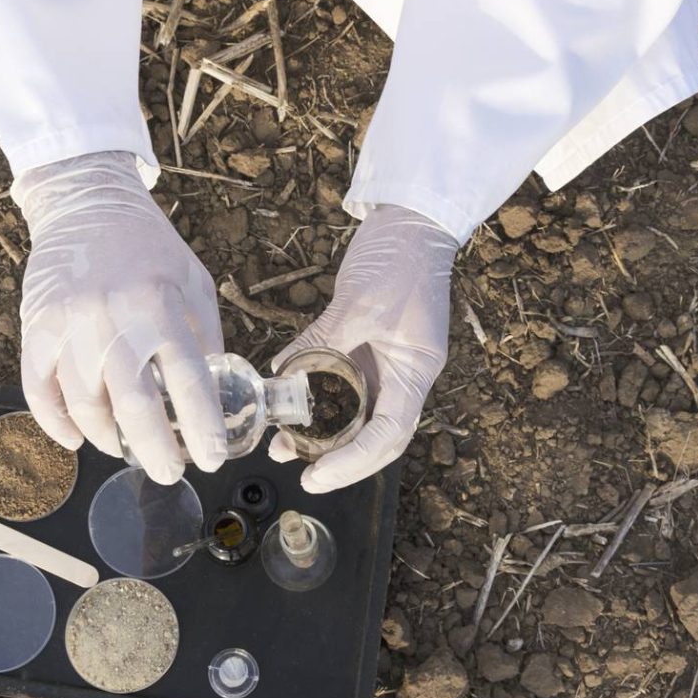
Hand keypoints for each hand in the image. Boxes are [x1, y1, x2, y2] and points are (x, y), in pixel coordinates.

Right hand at [13, 151, 226, 484]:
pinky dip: (55, 423)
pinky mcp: (36, 326)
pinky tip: (76, 440)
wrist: (86, 202)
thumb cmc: (149, 247)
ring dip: (106, 437)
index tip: (211, 458)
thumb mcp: (194, 280)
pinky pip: (39, 389)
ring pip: (83, 403)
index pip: (188, 379)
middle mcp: (113, 317)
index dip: (202, 426)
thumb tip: (218, 394)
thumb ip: (206, 336)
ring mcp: (70, 323)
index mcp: (161, 305)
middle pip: (132, 405)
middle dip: (154, 450)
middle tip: (169, 473)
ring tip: (126, 449)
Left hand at [268, 205, 458, 491]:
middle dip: (340, 460)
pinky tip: (286, 402)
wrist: (411, 222)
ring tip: (283, 444)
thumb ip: (323, 341)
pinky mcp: (366, 348)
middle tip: (300, 472)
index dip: (354, 462)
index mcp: (415, 371)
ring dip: (324, 435)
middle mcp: (403, 375)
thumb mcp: (360, 302)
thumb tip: (283, 373)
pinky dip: (316, 398)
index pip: (388, 434)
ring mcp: (385, 363)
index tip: (318, 475)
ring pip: (357, 416)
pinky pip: (341, 384)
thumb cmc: (400, 258)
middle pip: (376, 437)